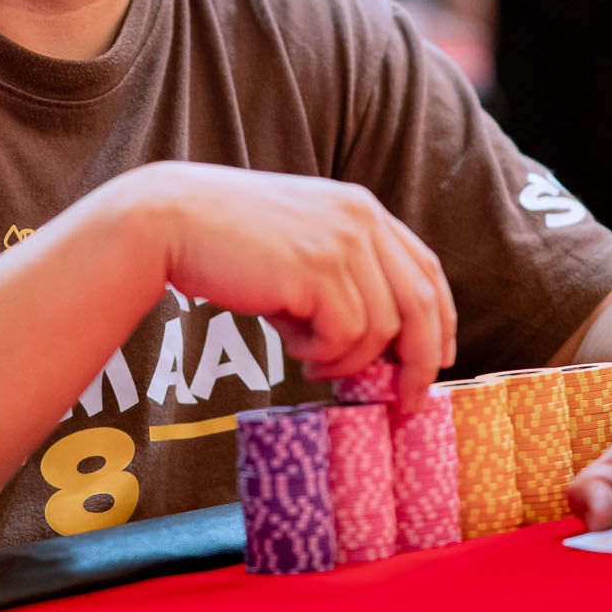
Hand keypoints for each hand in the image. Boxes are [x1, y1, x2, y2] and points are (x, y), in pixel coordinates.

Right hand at [108, 162, 455, 411]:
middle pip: (421, 305)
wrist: (171, 220)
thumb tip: (379, 343)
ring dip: (346, 359)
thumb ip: (342, 276)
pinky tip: (290, 345)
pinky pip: (344, 337)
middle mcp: (362, 220)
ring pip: (380, 330)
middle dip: (419, 363)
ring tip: (307, 357)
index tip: (437, 359)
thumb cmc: (227, 240)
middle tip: (405, 403)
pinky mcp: (318, 271)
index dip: (440, 319)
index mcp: (362, 208)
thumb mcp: (299, 244)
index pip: (426, 269)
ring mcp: (342, 243)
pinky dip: (321, 355)